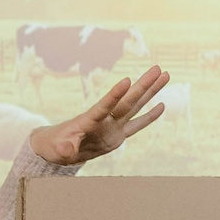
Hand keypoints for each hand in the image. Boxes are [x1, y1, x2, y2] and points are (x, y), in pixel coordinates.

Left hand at [30, 69, 167, 167]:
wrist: (58, 147)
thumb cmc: (55, 146)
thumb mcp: (57, 149)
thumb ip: (65, 148)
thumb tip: (67, 150)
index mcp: (89, 120)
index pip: (104, 106)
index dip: (115, 95)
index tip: (127, 80)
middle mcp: (105, 119)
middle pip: (127, 100)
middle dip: (143, 85)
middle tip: (158, 68)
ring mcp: (113, 126)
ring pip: (136, 106)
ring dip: (150, 92)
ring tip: (164, 76)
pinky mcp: (118, 135)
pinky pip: (137, 125)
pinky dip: (149, 117)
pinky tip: (162, 105)